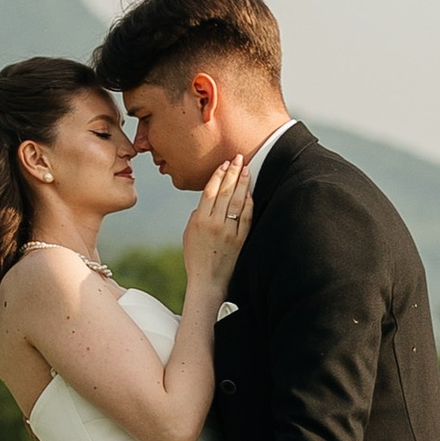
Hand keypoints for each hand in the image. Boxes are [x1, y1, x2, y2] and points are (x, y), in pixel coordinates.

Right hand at [180, 156, 253, 301]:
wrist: (208, 281)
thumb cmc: (196, 257)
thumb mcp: (188, 234)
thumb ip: (197, 215)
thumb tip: (208, 201)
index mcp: (199, 220)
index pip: (210, 191)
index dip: (218, 175)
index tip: (224, 163)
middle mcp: (214, 223)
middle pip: (226, 192)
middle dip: (233, 172)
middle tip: (239, 158)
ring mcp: (229, 231)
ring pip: (238, 201)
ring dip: (243, 183)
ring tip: (247, 169)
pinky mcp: (240, 240)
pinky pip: (246, 217)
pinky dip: (249, 203)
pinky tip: (250, 192)